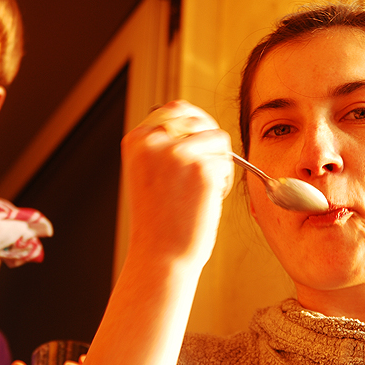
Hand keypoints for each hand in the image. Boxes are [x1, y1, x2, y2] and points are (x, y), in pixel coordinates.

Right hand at [122, 100, 233, 267]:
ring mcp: (178, 153)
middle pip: (200, 121)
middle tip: (208, 171)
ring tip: (204, 191)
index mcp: (137, 140)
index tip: (202, 139)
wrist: (160, 256)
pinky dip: (224, 182)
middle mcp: (154, 142)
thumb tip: (196, 121)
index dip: (195, 122)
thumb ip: (164, 146)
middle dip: (210, 143)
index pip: (174, 108)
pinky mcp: (202, 169)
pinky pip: (228, 163)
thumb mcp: (149, 173)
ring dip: (218, 162)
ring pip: (218, 139)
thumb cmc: (158, 221)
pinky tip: (208, 201)